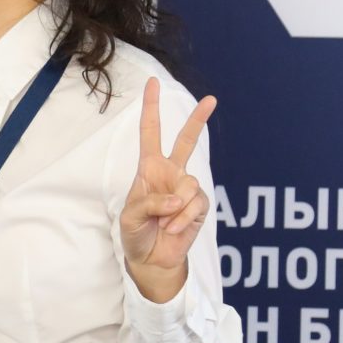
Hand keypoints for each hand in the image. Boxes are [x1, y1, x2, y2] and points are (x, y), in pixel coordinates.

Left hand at [119, 77, 216, 304]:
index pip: (150, 134)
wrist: (151, 259)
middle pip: (186, 141)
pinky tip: (174, 229)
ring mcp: (187, 189)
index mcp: (149, 169)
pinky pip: (195, 204)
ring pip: (188, 184)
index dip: (151, 108)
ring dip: (173, 208)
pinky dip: (182, 219)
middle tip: (212, 100)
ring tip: (164, 224)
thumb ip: (150, 202)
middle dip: (198, 120)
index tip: (153, 83)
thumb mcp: (130, 216)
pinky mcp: (200, 205)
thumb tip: (177, 198)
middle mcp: (170, 173)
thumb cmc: (136, 233)